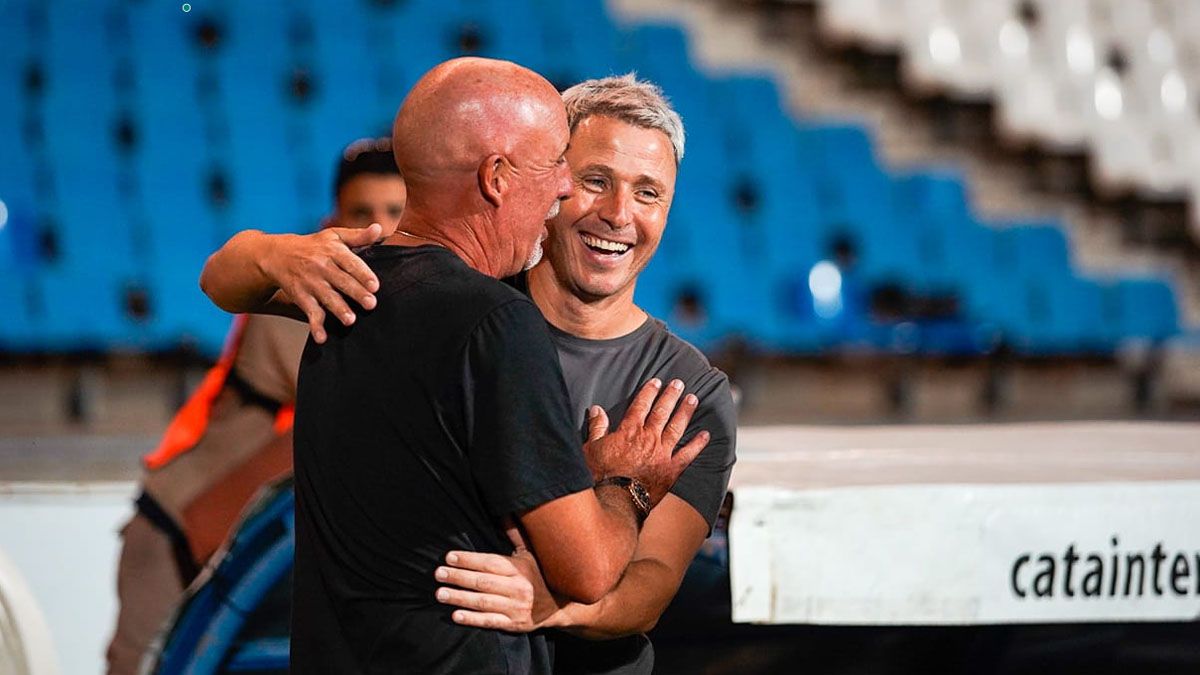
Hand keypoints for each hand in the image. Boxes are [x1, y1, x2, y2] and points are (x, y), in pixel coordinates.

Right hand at [262, 223, 382, 342]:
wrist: (277, 255)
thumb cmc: (315, 246)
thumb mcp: (334, 236)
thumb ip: (359, 236)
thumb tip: (379, 228)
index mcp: (332, 250)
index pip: (350, 262)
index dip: (362, 274)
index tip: (375, 285)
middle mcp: (321, 266)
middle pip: (341, 281)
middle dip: (356, 293)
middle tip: (371, 304)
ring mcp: (310, 283)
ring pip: (327, 297)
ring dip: (338, 309)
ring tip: (351, 320)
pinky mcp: (301, 296)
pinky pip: (309, 312)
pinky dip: (315, 326)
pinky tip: (322, 338)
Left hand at [434, 525, 559, 631]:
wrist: (555, 607)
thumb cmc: (535, 577)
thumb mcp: (528, 555)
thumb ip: (514, 536)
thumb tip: (504, 513)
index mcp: (519, 568)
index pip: (490, 562)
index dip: (469, 559)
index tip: (449, 557)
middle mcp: (518, 587)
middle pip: (484, 581)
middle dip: (459, 577)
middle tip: (438, 574)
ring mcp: (515, 607)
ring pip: (483, 601)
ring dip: (459, 597)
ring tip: (440, 593)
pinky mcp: (513, 624)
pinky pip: (489, 621)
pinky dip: (472, 618)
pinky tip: (455, 614)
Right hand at [583, 379, 709, 508]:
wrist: (616, 501)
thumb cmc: (599, 477)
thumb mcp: (591, 448)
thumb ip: (597, 427)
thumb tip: (596, 409)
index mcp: (629, 431)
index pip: (641, 405)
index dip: (649, 392)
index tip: (656, 381)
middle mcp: (648, 438)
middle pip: (662, 411)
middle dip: (671, 396)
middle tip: (679, 383)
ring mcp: (662, 454)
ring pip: (677, 427)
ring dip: (685, 412)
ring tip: (693, 399)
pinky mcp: (671, 470)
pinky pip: (688, 455)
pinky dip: (698, 444)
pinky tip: (706, 435)